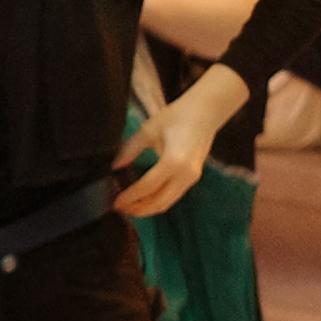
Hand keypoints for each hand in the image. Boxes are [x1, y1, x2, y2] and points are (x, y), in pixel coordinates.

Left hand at [114, 64, 247, 219]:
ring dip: (148, 208)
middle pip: (158, 202)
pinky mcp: (194, 178)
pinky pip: (174, 196)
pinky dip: (158, 201)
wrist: (206, 111)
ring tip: (130, 207)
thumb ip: (130, 150)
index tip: (115, 201)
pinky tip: (145, 198)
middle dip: (138, 209)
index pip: (147, 187)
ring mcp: (192, 178)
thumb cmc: (178, 116)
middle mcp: (185, 175)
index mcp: (173, 161)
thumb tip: (115, 166)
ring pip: (167, 203)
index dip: (129, 197)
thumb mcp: (149, 130)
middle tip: (120, 209)